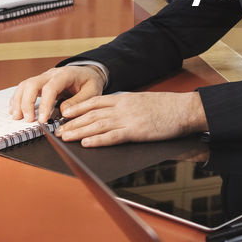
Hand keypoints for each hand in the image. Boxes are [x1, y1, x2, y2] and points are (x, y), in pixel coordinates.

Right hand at [9, 66, 103, 123]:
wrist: (88, 73)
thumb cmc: (90, 82)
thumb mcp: (92, 92)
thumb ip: (78, 101)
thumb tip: (63, 112)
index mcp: (65, 74)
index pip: (50, 88)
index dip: (44, 104)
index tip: (42, 120)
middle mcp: (51, 74)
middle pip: (32, 84)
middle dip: (27, 103)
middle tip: (28, 120)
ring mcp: (43, 77)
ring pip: (24, 85)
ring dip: (18, 101)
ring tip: (17, 117)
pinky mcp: (39, 83)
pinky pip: (24, 88)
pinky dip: (17, 99)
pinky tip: (15, 110)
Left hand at [56, 92, 206, 146]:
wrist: (184, 109)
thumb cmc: (168, 107)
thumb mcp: (144, 101)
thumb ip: (128, 105)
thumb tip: (116, 112)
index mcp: (125, 98)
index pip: (95, 102)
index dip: (77, 108)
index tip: (64, 113)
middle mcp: (123, 107)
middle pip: (91, 114)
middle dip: (72, 122)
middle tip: (58, 130)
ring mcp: (128, 119)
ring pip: (97, 125)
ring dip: (79, 131)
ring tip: (65, 137)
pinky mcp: (136, 131)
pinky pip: (112, 136)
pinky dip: (97, 140)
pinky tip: (86, 143)